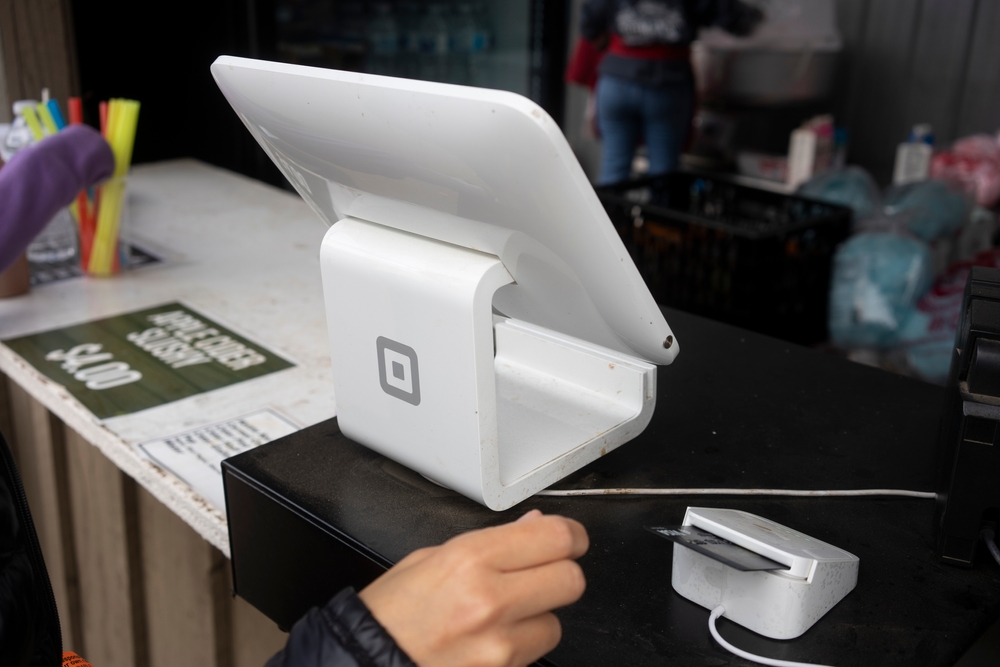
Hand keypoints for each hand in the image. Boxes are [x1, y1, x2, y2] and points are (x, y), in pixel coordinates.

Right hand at [359, 510, 588, 666]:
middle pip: (570, 579)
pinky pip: (534, 655)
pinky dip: (522, 646)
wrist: (366, 665)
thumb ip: (491, 542)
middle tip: (542, 573)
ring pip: (557, 624)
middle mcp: (489, 601)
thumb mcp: (430, 559)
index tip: (570, 538)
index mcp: (470, 560)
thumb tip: (534, 527)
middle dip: (561, 574)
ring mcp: (498, 646)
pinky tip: (491, 640)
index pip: (554, 537)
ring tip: (502, 617)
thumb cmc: (390, 615)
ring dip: (539, 617)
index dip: (571, 536)